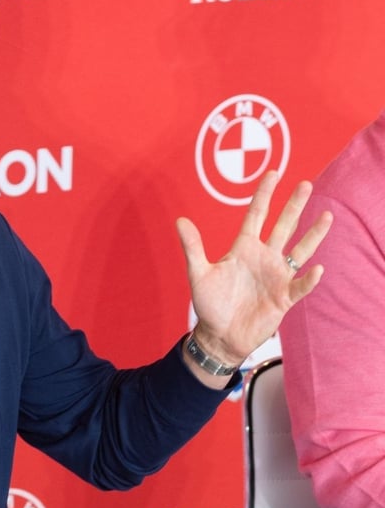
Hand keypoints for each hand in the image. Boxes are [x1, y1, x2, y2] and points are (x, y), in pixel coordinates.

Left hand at [176, 171, 332, 364]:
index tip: (274, 172)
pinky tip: (317, 269)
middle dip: (294, 206)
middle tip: (306, 184)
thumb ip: (193, 247)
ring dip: (313, 235)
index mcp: (244, 248)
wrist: (219, 335)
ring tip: (327, 216)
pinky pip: (300, 285)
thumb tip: (180, 220)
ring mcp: (277, 276)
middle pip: (283, 226)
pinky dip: (309, 279)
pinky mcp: (284, 297)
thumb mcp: (198, 273)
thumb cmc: (210, 304)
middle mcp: (264, 258)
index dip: (265, 194)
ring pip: (300, 250)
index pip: (256, 215)